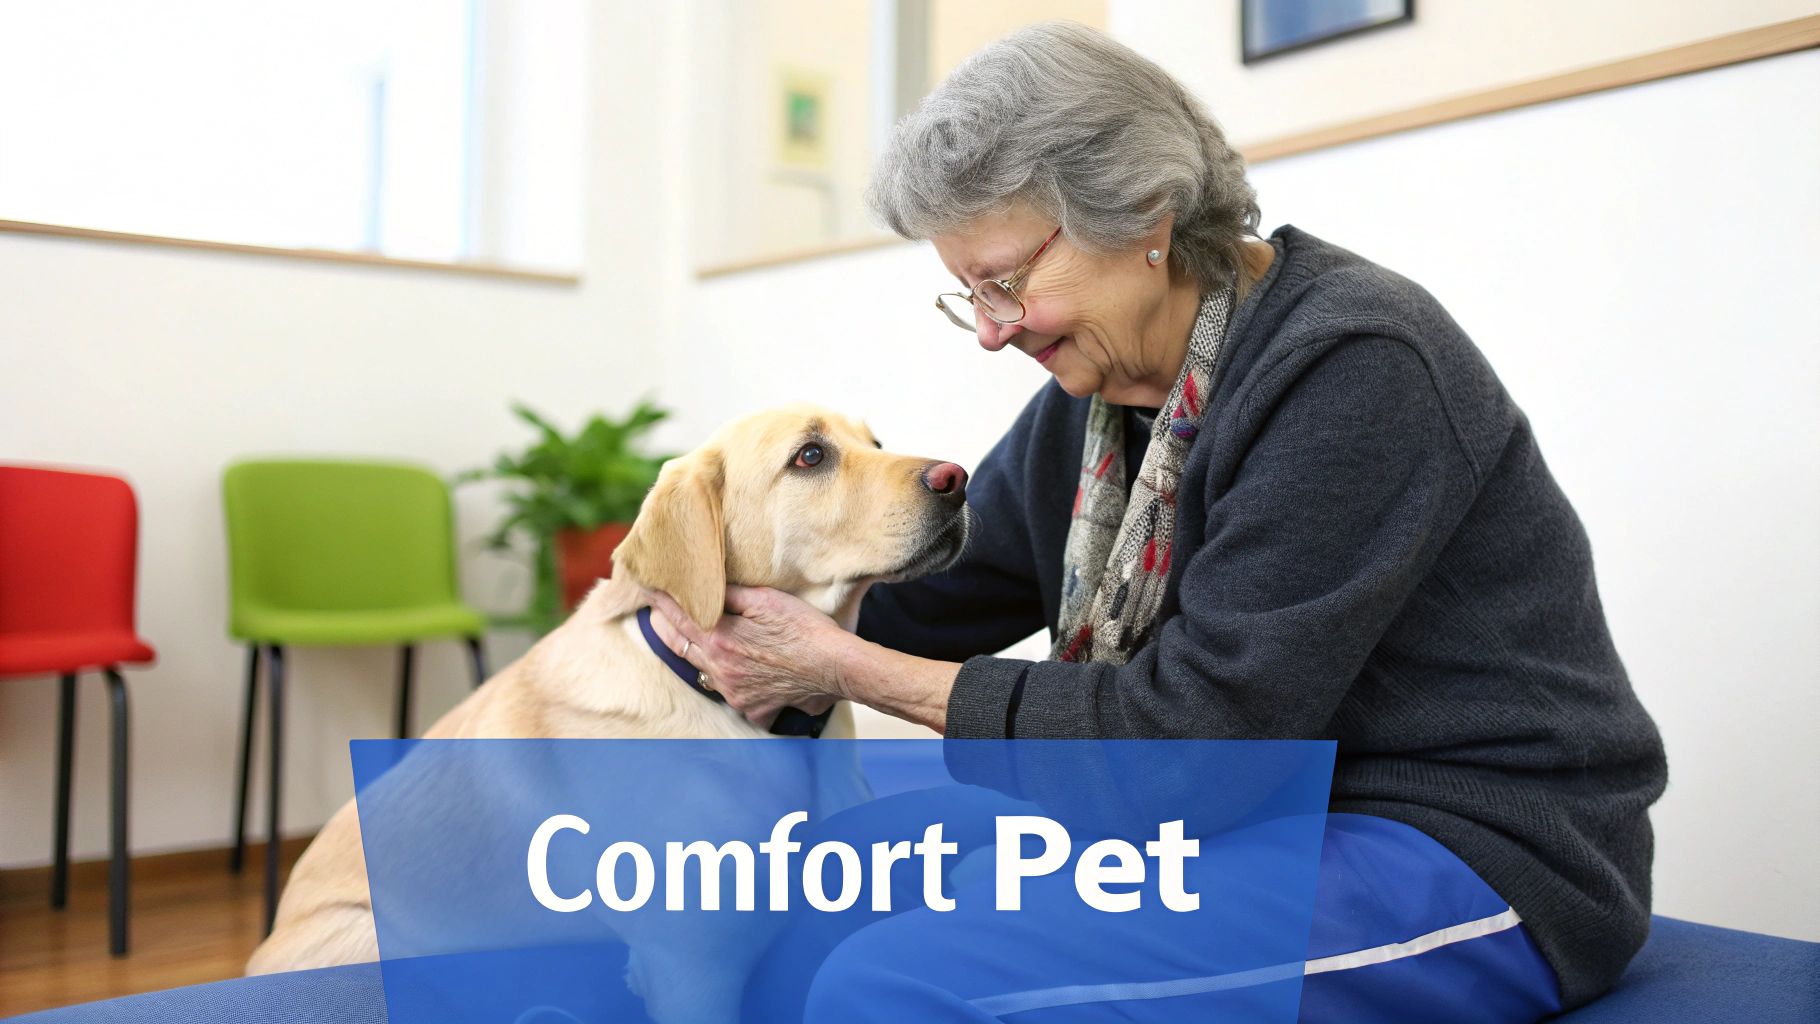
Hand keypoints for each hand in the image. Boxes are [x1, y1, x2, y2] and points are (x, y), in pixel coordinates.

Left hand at [645, 585, 848, 727]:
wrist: (835, 667)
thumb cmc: (804, 629)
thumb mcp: (766, 600)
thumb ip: (730, 595)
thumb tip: (704, 587)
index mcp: (720, 640)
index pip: (679, 617)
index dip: (661, 601)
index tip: (648, 588)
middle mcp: (720, 670)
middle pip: (682, 646)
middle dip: (668, 627)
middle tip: (658, 612)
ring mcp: (734, 693)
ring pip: (703, 672)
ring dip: (696, 655)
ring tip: (695, 640)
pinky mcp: (752, 708)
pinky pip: (731, 695)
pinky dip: (729, 682)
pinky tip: (736, 673)